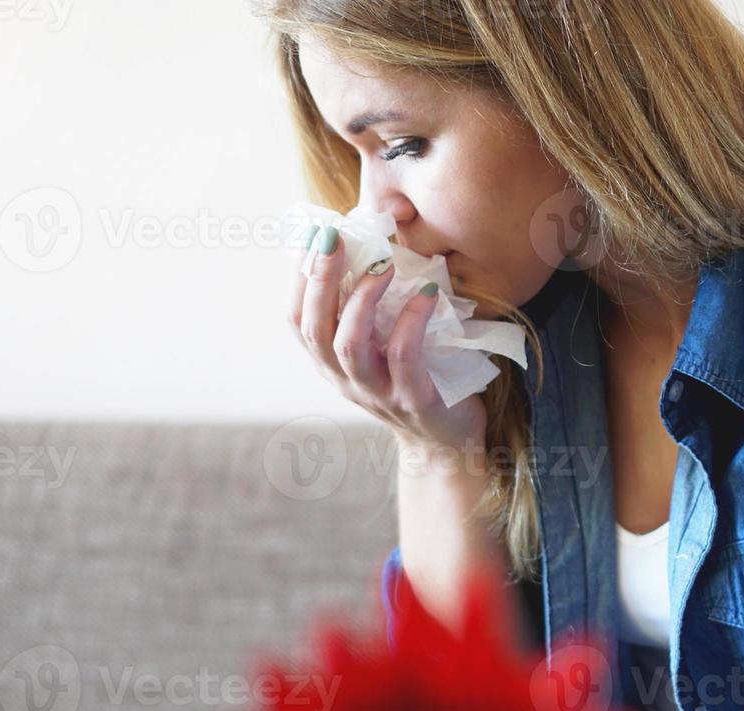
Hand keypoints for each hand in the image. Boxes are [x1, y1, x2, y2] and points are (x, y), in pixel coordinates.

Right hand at [288, 226, 487, 452]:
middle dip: (320, 278)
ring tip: (383, 264)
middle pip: (314, 328)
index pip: (297, 319)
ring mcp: (377, 393)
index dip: (301, 276)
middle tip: (334, 237)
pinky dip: (411, 321)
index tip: (316, 235)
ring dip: (361, 298)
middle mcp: (344, 380)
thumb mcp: (380, 346)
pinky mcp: (413, 401)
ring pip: (349, 344)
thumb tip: (367, 249)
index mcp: (330, 364)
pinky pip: (403, 356)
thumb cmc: (417, 380)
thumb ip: (367, 312)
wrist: (447, 443)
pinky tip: (427, 295)